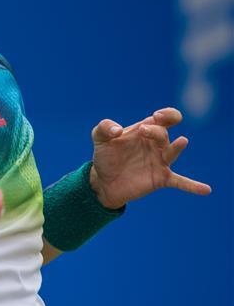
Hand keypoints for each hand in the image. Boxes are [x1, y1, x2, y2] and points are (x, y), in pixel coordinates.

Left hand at [90, 107, 211, 208]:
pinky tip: (206, 190)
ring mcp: (159, 162)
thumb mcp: (99, 138)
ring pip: (172, 153)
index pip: (165, 118)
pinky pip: (180, 182)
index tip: (156, 116)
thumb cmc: (105, 157)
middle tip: (143, 131)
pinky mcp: (160, 179)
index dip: (166, 115)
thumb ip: (104, 128)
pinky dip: (192, 186)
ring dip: (176, 147)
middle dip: (156, 132)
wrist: (102, 182)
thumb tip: (117, 130)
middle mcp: (156, 145)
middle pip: (164, 135)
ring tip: (182, 141)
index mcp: (146, 131)